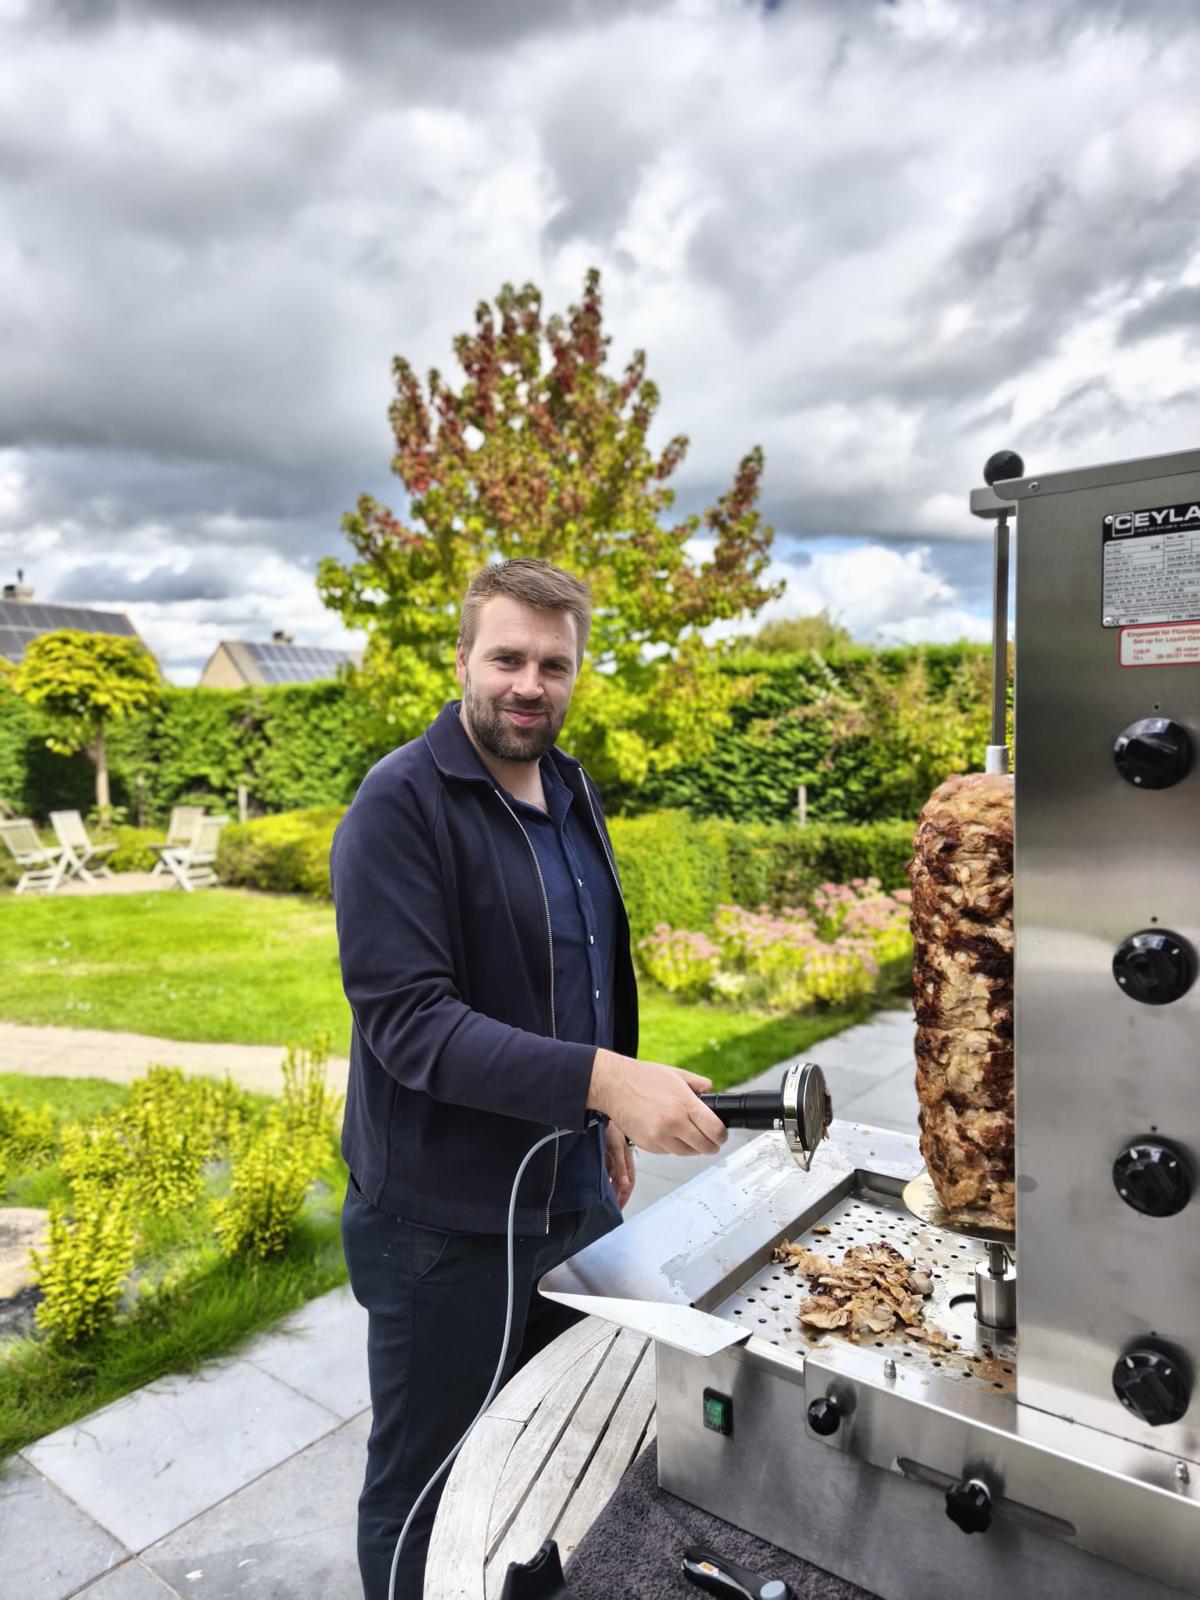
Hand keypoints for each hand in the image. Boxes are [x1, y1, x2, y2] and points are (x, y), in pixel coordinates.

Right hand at [587, 1049, 726, 1156]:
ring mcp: (660, 1136)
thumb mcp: (677, 1074)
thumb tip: (711, 1093)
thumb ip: (699, 1084)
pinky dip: (672, 1146)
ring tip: (688, 1135)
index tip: (721, 1136)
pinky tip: (668, 1133)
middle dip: (711, 1145)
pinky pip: (668, 1152)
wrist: (613, 1085)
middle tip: (711, 1140)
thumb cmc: (643, 1077)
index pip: (716, 1131)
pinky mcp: (647, 1145)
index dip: (722, 1136)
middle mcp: (674, 1123)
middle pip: (705, 1147)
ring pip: (687, 1153)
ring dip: (691, 1147)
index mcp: (685, 1104)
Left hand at [604, 1121, 635, 1208]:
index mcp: (627, 1161)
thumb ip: (620, 1167)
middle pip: (621, 1183)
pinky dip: (602, 1179)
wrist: (598, 1115)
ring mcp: (612, 1159)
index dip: (625, 1196)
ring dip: (610, 1188)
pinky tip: (597, 1185)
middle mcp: (620, 1162)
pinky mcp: (603, 1156)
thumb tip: (625, 1184)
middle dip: (618, 1196)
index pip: (628, 1183)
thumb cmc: (610, 1127)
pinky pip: (604, 1172)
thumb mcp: (616, 1148)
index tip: (619, 1207)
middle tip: (612, 1207)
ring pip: (612, 1178)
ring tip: (604, 1200)